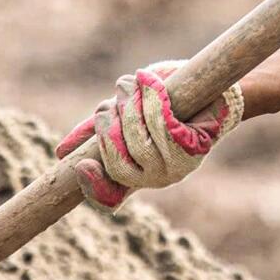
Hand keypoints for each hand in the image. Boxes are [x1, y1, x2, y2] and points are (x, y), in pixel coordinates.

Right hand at [55, 61, 242, 210]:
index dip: (91, 184)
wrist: (216, 91)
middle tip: (112, 102)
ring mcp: (176, 166)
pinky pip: (161, 125)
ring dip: (130, 103)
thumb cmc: (169, 102)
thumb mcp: (128, 115)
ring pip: (137, 138)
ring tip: (136, 85)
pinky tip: (149, 82)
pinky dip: (151, 97)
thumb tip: (63, 153)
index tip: (76, 163)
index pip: (109, 197)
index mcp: (139, 175)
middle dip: (107, 124)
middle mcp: (158, 178)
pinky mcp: (193, 146)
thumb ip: (101, 131)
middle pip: (116, 159)